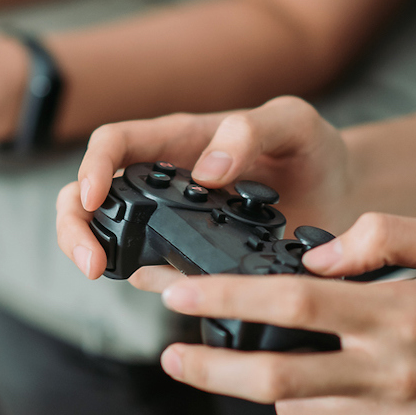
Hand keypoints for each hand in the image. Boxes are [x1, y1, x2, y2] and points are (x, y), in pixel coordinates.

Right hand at [55, 96, 357, 280]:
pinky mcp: (186, 256)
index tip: (95, 197)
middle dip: (74, 224)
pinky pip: (150, 271)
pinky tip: (168, 291)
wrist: (341, 195)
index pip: (114, 142)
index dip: (94, 166)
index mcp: (180, 138)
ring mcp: (170, 220)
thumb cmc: (312, 149)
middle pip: (88, 194)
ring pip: (107, 234)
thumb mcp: (294, 124)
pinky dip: (146, 283)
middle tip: (89, 261)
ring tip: (105, 274)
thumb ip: (252, 131)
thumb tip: (206, 171)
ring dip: (93, 254)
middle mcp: (164, 179)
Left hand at [152, 213, 415, 414]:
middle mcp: (395, 375)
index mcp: (400, 314)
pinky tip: (349, 378)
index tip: (179, 296)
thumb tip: (318, 252)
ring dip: (269, 385)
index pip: (292, 304)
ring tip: (265, 356)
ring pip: (301, 410)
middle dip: (211, 369)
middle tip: (170, 357)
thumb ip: (382, 233)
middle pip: (275, 379)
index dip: (227, 300)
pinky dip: (326, 404)